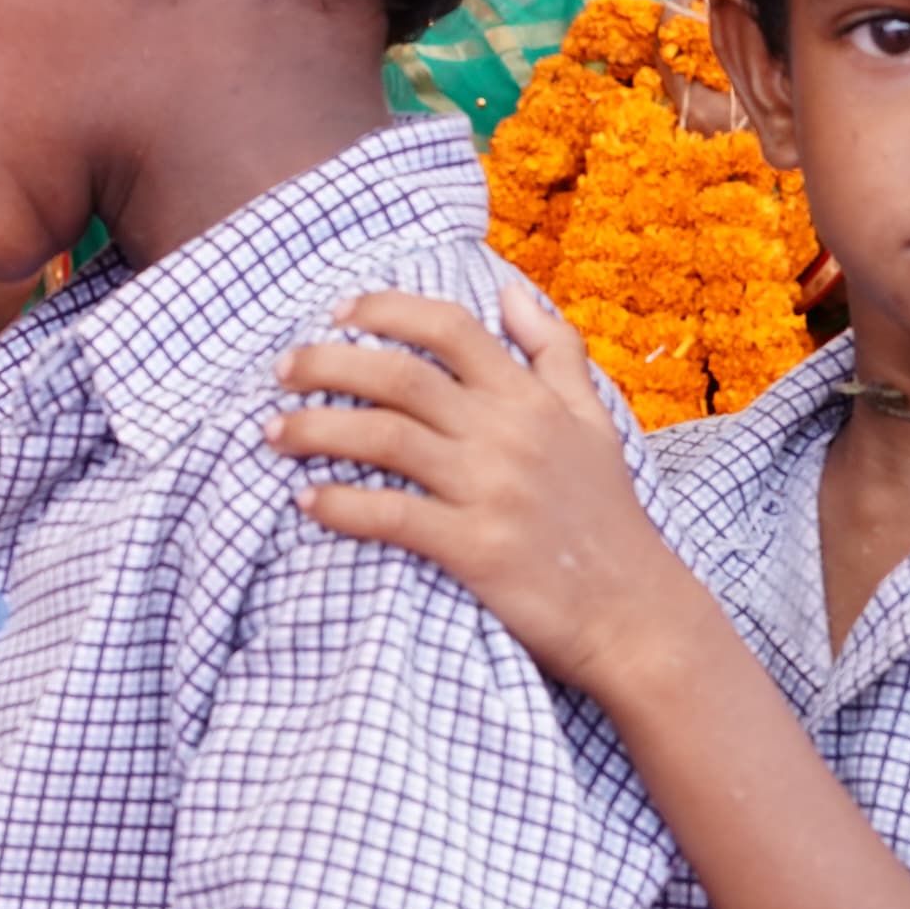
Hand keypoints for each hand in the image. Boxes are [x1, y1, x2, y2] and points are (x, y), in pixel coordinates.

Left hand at [268, 279, 713, 699]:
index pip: (449, 327)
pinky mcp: (477, 548)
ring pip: (384, 436)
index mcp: (531, 399)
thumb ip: (556, 353)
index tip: (333, 312)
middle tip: (280, 370)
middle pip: (399, 375)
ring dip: (316, 428)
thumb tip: (513, 292)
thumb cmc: (607, 518)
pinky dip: (340, 504)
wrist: (636, 615)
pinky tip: (306, 500)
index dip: (384, 309)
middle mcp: (509, 434)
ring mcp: (492, 490)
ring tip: (273, 433)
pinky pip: (391, 514)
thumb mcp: (595, 423)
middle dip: (326, 363)